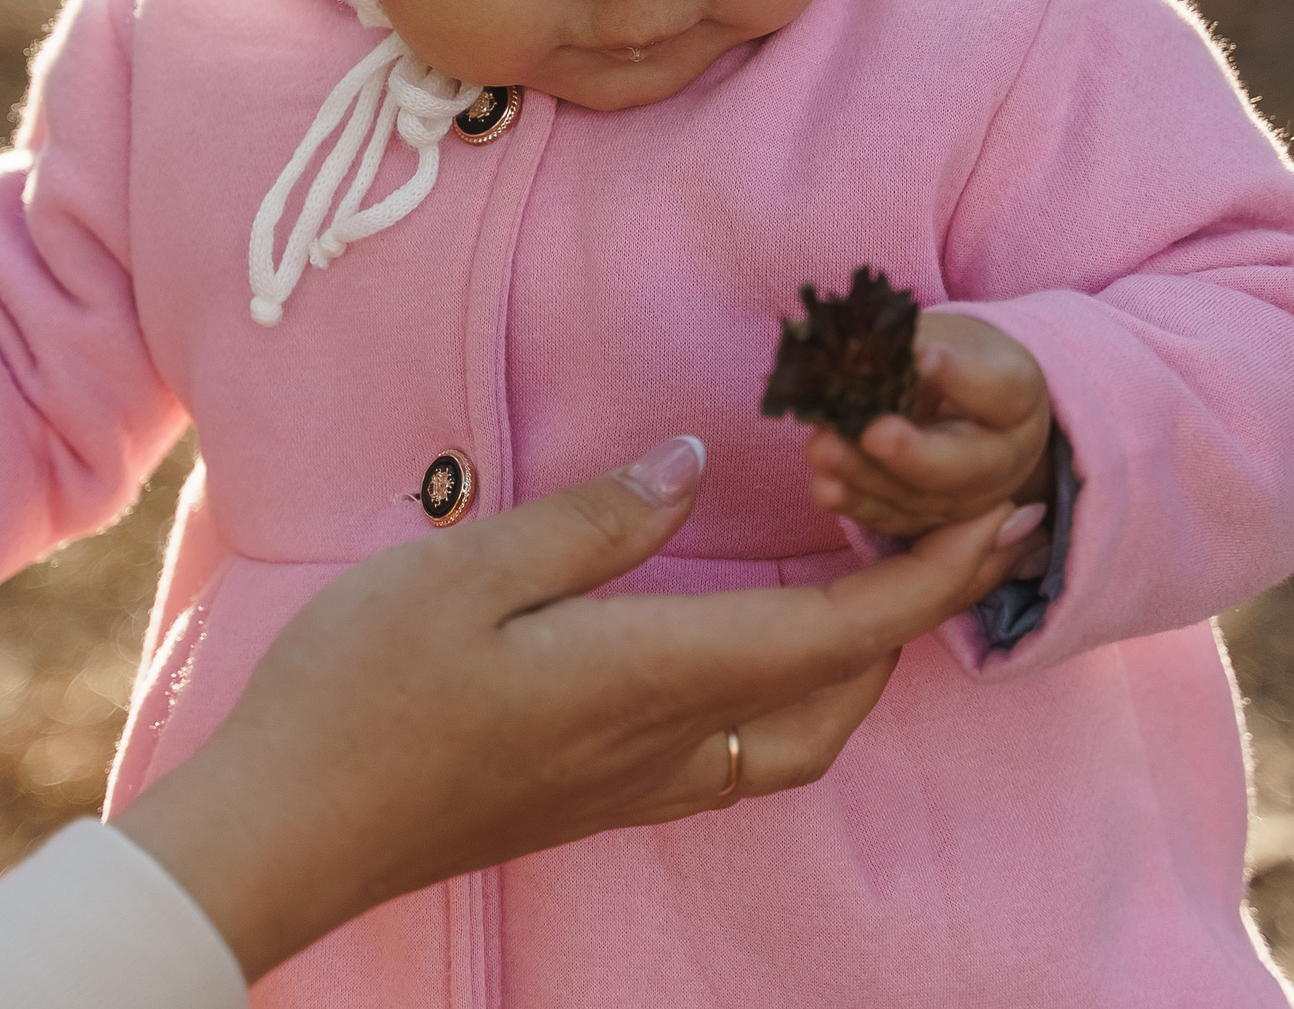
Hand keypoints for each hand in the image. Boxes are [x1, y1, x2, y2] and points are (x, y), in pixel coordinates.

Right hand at [116, 433, 1043, 980]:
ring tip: (860, 583)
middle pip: (836, 697)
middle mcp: (667, 745)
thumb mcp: (466, 570)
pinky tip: (750, 651)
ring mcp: (634, 785)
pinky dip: (786, 697)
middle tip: (934, 531)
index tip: (1002, 525)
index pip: (833, 635)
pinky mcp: (598, 799)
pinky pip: (738, 756)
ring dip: (850, 665)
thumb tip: (696, 463)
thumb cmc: (360, 692)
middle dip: (910, 620)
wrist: (291, 830)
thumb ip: (596, 520)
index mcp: (650, 677)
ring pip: (794, 738)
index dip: (931, 582)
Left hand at [805, 312, 1055, 546]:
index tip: (923, 354)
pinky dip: (856, 505)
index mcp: (1018, 399)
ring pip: (921, 499)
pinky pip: (894, 520)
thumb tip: (864, 349)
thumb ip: (913, 346)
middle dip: (915, 454)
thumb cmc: (955, 361)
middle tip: (873, 432)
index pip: (999, 389)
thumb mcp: (946, 338)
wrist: (966, 407)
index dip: (961, 375)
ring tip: (825, 449)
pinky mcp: (932, 520)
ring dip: (868, 478)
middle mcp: (1004, 458)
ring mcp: (969, 498)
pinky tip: (824, 488)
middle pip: (965, 466)